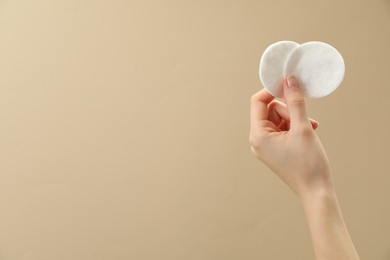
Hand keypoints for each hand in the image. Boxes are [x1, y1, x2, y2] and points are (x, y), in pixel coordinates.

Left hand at [249, 75, 332, 197]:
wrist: (316, 191)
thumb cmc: (308, 163)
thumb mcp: (303, 127)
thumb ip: (295, 101)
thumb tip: (289, 80)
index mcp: (257, 135)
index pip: (257, 101)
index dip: (272, 90)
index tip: (289, 85)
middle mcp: (257, 140)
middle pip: (269, 110)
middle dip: (288, 110)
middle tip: (304, 120)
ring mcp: (265, 146)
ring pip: (277, 118)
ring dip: (294, 118)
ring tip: (309, 128)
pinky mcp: (274, 150)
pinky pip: (281, 129)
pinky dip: (294, 127)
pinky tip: (309, 132)